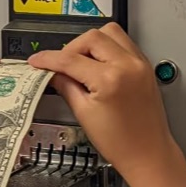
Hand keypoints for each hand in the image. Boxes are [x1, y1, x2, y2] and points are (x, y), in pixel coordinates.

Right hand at [29, 26, 185, 186]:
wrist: (148, 154)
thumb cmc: (121, 143)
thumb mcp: (83, 114)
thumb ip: (66, 86)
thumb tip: (53, 73)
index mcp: (110, 79)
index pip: (71, 59)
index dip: (49, 59)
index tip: (37, 61)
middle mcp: (128, 65)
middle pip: (91, 37)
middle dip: (71, 48)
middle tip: (60, 65)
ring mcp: (139, 63)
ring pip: (110, 32)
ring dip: (91, 43)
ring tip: (81, 63)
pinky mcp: (145, 66)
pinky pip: (124, 42)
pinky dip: (108, 47)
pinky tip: (99, 64)